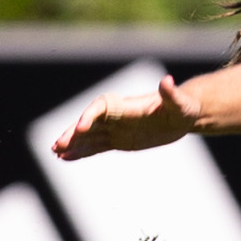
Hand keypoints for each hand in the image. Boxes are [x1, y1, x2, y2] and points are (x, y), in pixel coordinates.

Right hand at [53, 75, 197, 159]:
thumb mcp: (179, 103)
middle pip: (88, 122)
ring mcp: (116, 128)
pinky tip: (66, 158)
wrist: (184, 116)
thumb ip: (170, 94)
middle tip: (57, 146)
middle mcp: (117, 115)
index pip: (101, 107)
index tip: (80, 128)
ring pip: (88, 136)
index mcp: (127, 105)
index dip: (89, 116)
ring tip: (56, 153)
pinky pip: (96, 146)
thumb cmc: (183, 107)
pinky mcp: (118, 140)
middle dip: (73, 133)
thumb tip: (167, 81)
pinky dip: (81, 152)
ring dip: (72, 143)